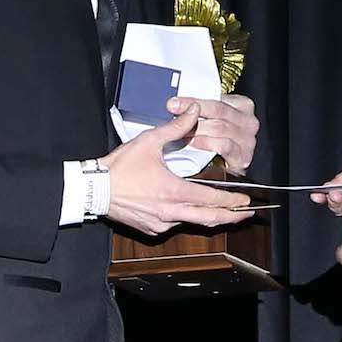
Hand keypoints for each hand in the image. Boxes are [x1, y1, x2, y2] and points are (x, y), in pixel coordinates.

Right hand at [101, 104, 252, 235]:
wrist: (93, 190)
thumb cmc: (119, 167)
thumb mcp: (149, 141)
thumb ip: (176, 127)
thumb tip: (194, 111)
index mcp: (173, 192)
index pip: (212, 200)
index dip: (232, 202)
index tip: (247, 202)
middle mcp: (171, 212)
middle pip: (210, 219)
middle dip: (231, 217)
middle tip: (246, 215)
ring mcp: (161, 224)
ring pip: (192, 222)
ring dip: (208, 216)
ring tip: (223, 212)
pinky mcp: (152, 230)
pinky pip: (175, 225)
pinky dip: (185, 217)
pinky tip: (188, 209)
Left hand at [178, 93, 258, 173]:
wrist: (227, 172)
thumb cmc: (220, 141)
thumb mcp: (213, 118)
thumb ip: (203, 109)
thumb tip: (178, 103)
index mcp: (242, 106)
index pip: (216, 98)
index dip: (193, 99)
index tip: (174, 102)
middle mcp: (248, 121)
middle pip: (218, 110)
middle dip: (192, 110)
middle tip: (173, 111)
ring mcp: (248, 139)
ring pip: (220, 127)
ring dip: (197, 128)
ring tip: (181, 130)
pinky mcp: (243, 156)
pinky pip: (224, 146)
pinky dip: (207, 143)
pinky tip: (194, 142)